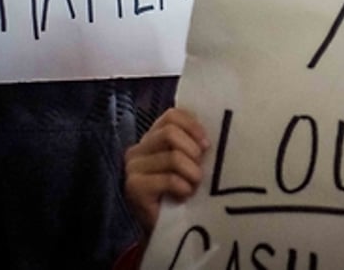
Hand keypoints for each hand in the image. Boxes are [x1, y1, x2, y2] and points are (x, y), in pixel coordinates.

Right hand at [124, 108, 210, 235]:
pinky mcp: (134, 188)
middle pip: (171, 133)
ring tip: (193, 186)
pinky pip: (169, 179)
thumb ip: (192, 144)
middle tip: (200, 170)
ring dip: (192, 174)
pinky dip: (184, 188)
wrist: (165, 228)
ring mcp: (132, 168)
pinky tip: (184, 197)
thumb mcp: (189, 163)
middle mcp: (137, 149)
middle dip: (193, 151)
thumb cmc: (180, 192)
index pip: (171, 115)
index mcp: (151, 138)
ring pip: (173, 157)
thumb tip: (210, 132)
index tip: (207, 145)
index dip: (193, 126)